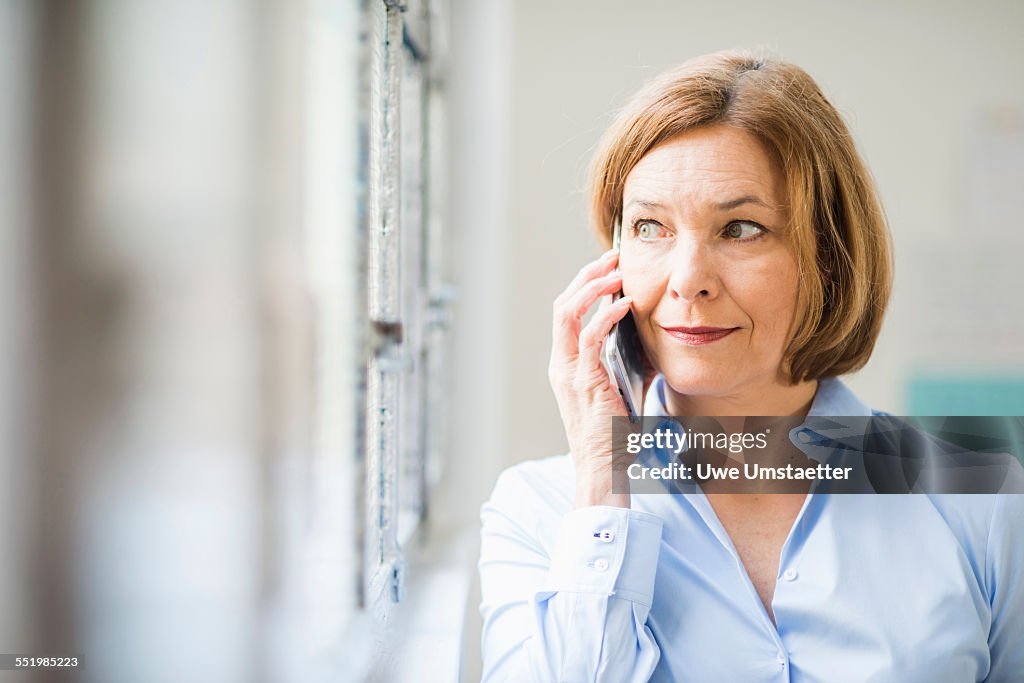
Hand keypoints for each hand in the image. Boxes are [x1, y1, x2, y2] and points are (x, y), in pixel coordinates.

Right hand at [549, 249, 651, 508]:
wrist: (603, 472)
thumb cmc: (614, 439)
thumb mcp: (623, 393)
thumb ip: (631, 367)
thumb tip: (656, 346)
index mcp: (567, 364)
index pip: (567, 313)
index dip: (586, 285)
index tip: (611, 268)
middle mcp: (561, 364)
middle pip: (563, 304)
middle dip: (586, 276)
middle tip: (613, 257)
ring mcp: (568, 372)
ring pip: (567, 313)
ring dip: (592, 287)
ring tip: (616, 271)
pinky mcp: (584, 382)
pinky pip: (590, 338)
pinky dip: (606, 315)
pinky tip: (626, 304)